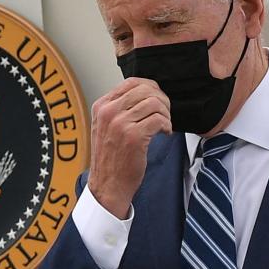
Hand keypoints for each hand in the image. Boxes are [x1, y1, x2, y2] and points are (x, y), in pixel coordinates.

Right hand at [88, 78, 170, 218]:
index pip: (131, 83)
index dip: (151, 88)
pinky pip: (159, 120)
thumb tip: (145, 94)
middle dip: (162, 100)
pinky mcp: (134, 137)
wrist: (107, 185)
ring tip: (164, 125)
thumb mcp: (105, 128)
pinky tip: (164, 134)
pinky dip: (167, 125)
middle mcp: (109, 112)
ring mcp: (120, 124)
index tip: (158, 99)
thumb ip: (118, 109)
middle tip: (165, 113)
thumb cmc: (110, 159)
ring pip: (155, 103)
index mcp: (101, 107)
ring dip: (166, 114)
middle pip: (145, 90)